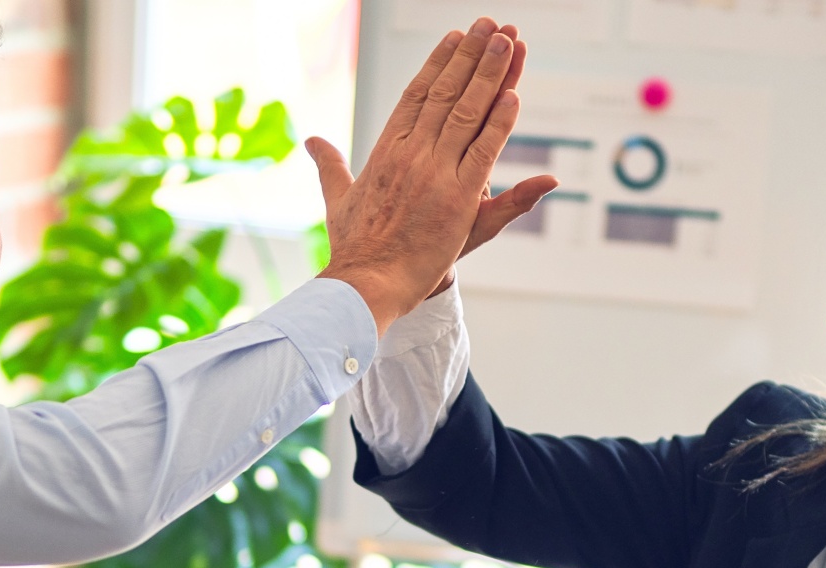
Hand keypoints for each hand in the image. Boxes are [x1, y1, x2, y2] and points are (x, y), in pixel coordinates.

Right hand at [308, 18, 552, 334]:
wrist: (366, 284)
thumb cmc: (354, 246)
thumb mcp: (340, 199)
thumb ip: (331, 167)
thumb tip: (311, 142)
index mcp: (384, 150)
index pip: (416, 95)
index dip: (439, 63)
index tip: (455, 37)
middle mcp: (410, 154)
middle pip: (445, 93)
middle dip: (470, 55)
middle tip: (489, 24)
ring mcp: (435, 172)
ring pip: (467, 112)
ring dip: (491, 73)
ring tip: (507, 40)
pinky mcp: (458, 197)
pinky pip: (485, 151)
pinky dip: (499, 121)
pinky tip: (513, 94)